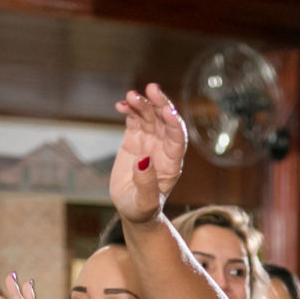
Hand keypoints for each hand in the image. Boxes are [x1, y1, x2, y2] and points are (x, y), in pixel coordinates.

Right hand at [111, 83, 186, 225]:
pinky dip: (129, 110)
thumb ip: (146, 184)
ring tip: (130, 96)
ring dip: (142, 104)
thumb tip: (143, 161)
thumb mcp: (145, 203)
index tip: (167, 111)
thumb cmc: (143, 210)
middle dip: (160, 104)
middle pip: (164, 121)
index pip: (177, 139)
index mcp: (172, 163)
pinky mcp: (134, 139)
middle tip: (151, 89)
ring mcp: (149, 141)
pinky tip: (121, 104)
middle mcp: (163, 148)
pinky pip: (134, 119)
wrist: (132, 209)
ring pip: (149, 116)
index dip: (174, 124)